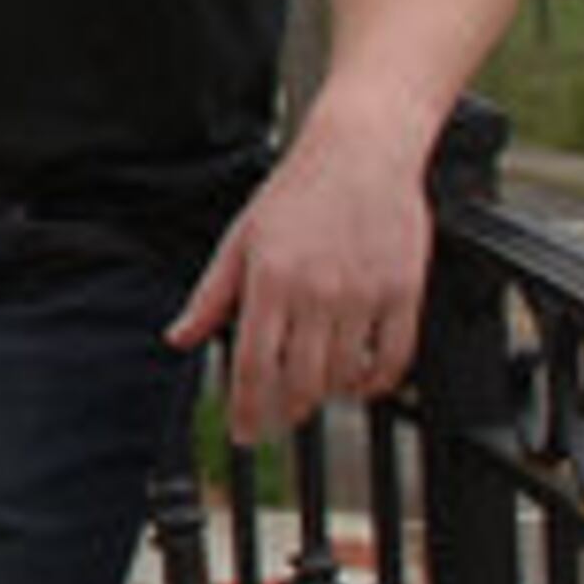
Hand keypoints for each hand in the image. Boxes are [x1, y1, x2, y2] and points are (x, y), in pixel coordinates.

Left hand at [166, 134, 429, 441]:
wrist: (362, 150)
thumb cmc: (297, 192)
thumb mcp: (240, 239)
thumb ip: (211, 296)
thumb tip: (179, 338)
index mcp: (270, 279)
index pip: (252, 364)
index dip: (245, 408)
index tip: (243, 432)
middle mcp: (317, 292)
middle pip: (300, 383)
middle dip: (284, 414)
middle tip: (277, 420)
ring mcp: (364, 294)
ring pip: (344, 376)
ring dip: (327, 396)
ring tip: (314, 391)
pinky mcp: (405, 291)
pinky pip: (394, 358)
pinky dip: (377, 383)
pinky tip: (360, 382)